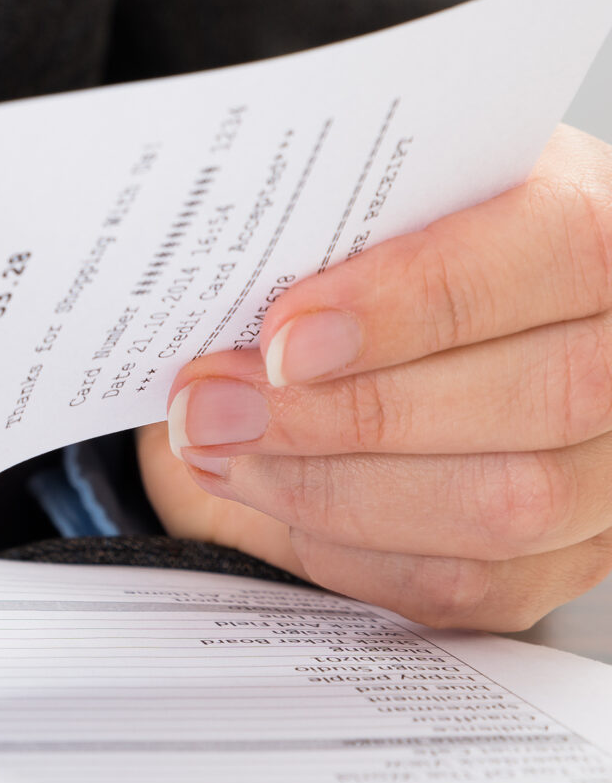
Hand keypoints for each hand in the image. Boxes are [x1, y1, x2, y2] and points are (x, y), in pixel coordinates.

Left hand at [139, 125, 611, 629]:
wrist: (385, 317)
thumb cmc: (371, 249)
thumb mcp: (363, 202)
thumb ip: (332, 224)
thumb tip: (224, 285)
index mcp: (604, 225)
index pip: (557, 254)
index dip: (416, 304)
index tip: (284, 337)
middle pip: (534, 401)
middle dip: (341, 415)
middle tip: (210, 406)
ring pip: (504, 506)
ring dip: (328, 486)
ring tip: (217, 447)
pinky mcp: (572, 555)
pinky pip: (470, 580)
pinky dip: (346, 545)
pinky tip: (265, 494)